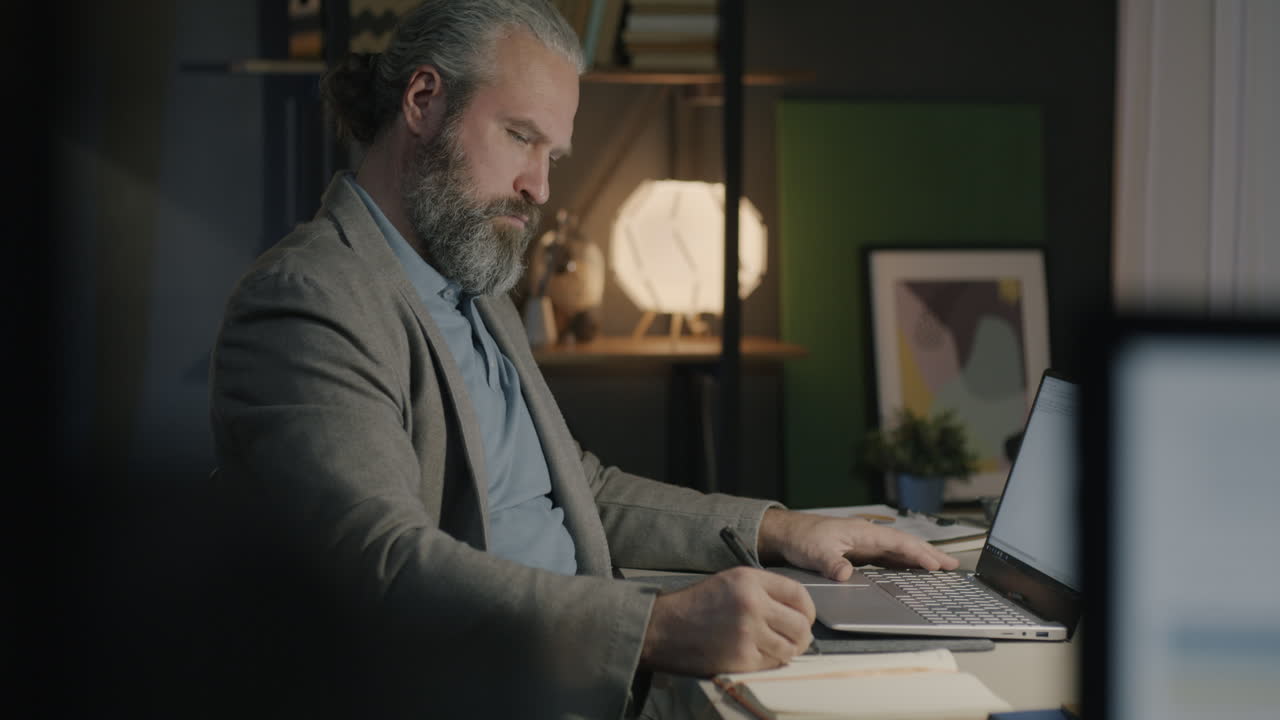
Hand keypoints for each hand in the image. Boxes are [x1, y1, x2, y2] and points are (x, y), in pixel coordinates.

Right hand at [639, 567, 815, 676]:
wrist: (664, 628)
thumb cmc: (695, 605)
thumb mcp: (729, 581)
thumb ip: (764, 589)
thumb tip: (796, 609)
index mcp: (750, 580)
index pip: (799, 594)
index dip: (808, 610)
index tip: (805, 617)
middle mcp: (752, 604)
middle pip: (801, 625)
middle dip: (803, 634)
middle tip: (796, 638)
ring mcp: (748, 633)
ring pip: (791, 648)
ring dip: (788, 650)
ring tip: (776, 647)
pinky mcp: (742, 658)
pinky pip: (773, 663)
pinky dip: (770, 662)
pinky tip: (757, 654)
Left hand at [757, 509, 959, 580]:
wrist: (787, 533)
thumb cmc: (802, 537)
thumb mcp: (815, 552)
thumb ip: (832, 563)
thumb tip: (846, 573)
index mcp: (863, 533)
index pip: (898, 543)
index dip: (918, 554)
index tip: (936, 564)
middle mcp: (868, 536)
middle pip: (905, 545)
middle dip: (930, 554)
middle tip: (953, 565)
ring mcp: (866, 544)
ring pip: (899, 551)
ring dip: (920, 558)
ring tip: (942, 568)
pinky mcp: (861, 552)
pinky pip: (889, 557)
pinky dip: (905, 562)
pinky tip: (914, 571)